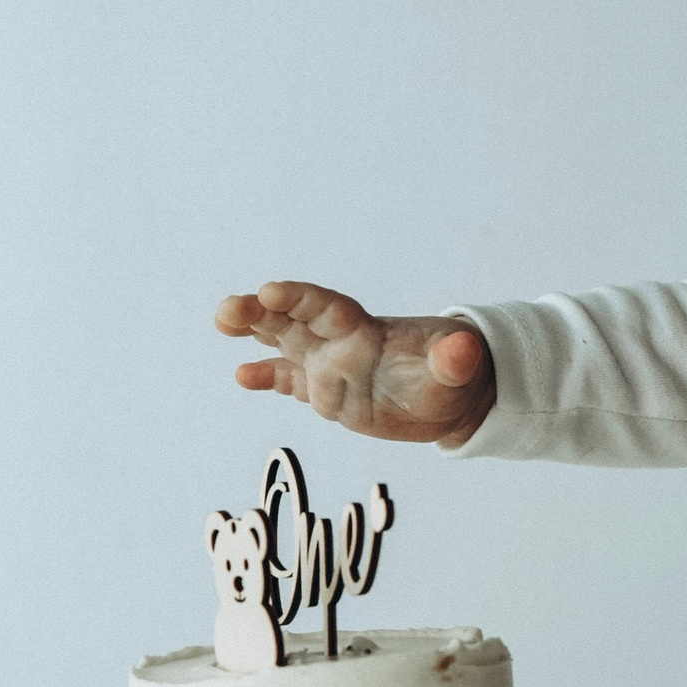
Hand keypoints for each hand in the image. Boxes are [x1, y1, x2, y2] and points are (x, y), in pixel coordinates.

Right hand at [216, 282, 494, 445]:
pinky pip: (290, 382)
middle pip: (292, 320)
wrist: (453, 395)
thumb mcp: (460, 369)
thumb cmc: (456, 373)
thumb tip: (464, 349)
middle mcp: (339, 344)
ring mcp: (329, 367)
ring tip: (222, 322)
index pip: (325, 308)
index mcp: (364, 330)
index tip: (269, 291)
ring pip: (283, 343)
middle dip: (259, 312)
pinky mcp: (326, 393)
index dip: (298, 299)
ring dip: (253, 332)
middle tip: (227, 310)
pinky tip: (241, 375)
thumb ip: (455, 358)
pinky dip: (267, 378)